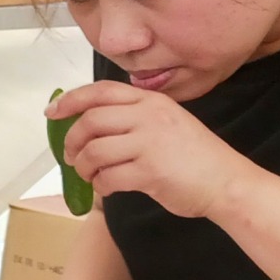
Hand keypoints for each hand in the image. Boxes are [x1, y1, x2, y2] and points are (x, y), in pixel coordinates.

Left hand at [54, 80, 252, 220]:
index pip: (101, 91)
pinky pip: (108, 177)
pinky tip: (110, 187)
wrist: (226, 181)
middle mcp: (149, 116)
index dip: (71, 100)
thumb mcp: (167, 122)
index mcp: (151, 101)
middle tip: (71, 156)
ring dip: (84, 167)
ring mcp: (150, 143)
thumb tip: (89, 126)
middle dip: (72, 141)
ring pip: (94, 151)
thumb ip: (134, 118)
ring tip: (91, 175)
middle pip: (90, 121)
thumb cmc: (194, 156)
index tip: (52, 112)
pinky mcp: (150, 171)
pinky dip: (101, 185)